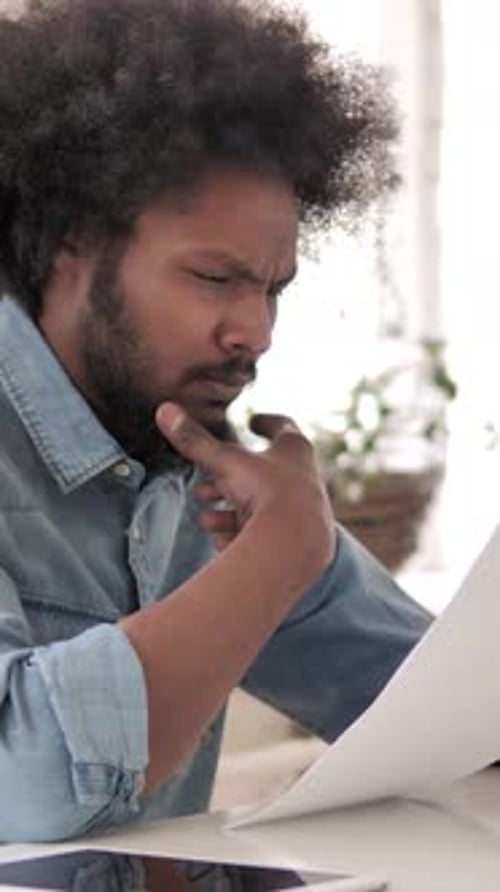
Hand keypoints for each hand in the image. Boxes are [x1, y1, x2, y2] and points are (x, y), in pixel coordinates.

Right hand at [156, 403, 335, 579]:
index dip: (266, 423)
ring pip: (261, 508)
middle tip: (205, 488)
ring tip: (208, 519)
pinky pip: (264, 537)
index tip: (252, 422)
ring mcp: (301, 513)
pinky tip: (222, 540)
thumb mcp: (225, 462)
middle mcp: (303, 479)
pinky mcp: (295, 543)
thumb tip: (165, 410)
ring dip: (230, 512)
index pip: (282, 427)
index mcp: (294, 451)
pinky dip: (241, 536)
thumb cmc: (266, 493)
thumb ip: (195, 441)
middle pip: (264, 474)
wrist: (295, 545)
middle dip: (229, 481)